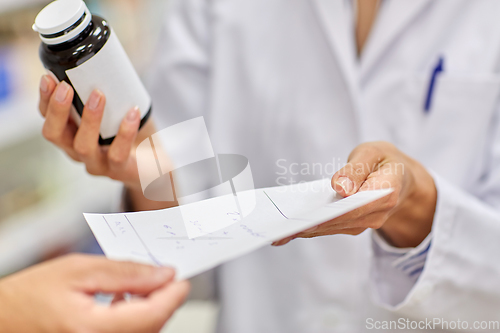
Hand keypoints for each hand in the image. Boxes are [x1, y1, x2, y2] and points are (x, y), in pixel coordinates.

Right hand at [0, 254, 188, 332]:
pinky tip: (127, 301)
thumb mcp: (79, 269)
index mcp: (91, 329)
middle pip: (153, 326)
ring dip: (152, 309)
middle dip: (164, 299)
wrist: (1, 318)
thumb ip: (126, 271)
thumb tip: (163, 274)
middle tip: (165, 275)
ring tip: (144, 284)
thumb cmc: (28, 295)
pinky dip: (137, 319)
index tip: (182, 277)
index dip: (174, 294)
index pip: (153, 315)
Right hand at [39, 75, 170, 210]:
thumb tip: (104, 58)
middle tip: (65, 87)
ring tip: (98, 95)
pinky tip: (132, 113)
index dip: (45, 99)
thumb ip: (103, 91)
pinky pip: (118, 154)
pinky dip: (125, 132)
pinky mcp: (119, 171)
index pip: (48, 118)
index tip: (48, 76)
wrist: (154, 162)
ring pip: (83, 147)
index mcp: (70, 135)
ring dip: (89, 119)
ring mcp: (97, 164)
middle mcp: (77, 151)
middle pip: (55, 135)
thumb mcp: (113, 110)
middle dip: (57, 110)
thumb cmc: (129, 132)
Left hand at [273, 142, 436, 247]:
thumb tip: (340, 188)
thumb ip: (357, 168)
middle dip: (309, 225)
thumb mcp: (373, 152)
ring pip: (331, 228)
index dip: (327, 215)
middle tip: (279, 230)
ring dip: (305, 230)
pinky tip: (288, 229)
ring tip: (277, 232)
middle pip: (338, 222)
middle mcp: (375, 214)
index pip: (353, 208)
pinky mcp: (353, 224)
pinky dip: (310, 227)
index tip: (304, 219)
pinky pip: (330, 227)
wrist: (400, 176)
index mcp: (384, 193)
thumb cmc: (383, 160)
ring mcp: (364, 223)